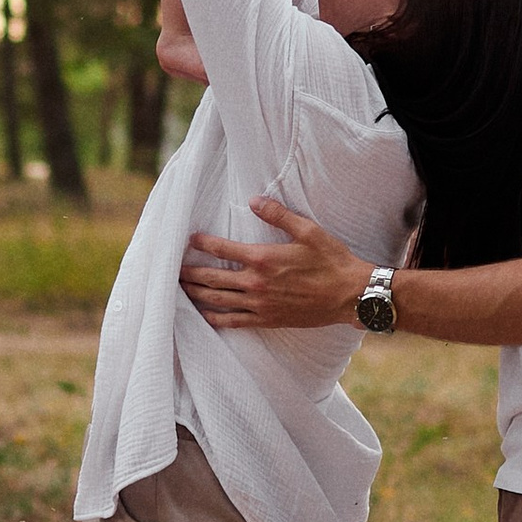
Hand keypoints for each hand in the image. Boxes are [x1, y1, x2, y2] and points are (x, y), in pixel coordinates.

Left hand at [183, 197, 368, 331]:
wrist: (348, 295)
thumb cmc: (331, 260)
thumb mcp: (308, 231)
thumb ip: (279, 215)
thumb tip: (255, 200)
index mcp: (263, 259)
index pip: (223, 250)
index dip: (203, 243)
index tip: (191, 239)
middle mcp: (256, 283)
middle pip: (212, 278)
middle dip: (189, 273)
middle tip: (173, 269)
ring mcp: (259, 305)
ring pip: (217, 300)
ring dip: (196, 294)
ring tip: (180, 290)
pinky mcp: (266, 320)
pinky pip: (233, 321)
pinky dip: (215, 318)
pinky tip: (204, 315)